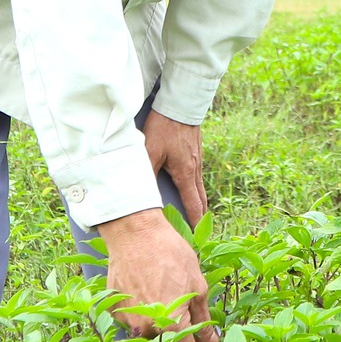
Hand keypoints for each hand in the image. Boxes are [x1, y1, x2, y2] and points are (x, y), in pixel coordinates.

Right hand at [92, 205, 219, 341]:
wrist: (134, 232)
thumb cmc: (170, 254)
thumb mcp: (197, 285)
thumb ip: (203, 320)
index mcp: (172, 324)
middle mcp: (147, 329)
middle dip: (176, 329)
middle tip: (177, 297)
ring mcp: (127, 322)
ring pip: (149, 331)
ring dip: (157, 317)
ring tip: (160, 284)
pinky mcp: (113, 311)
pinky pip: (133, 319)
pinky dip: (141, 308)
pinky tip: (145, 283)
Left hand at [141, 109, 207, 226]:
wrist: (180, 105)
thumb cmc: (164, 127)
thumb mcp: (150, 151)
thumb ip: (146, 173)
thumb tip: (139, 194)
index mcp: (185, 174)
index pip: (193, 205)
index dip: (194, 222)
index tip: (196, 236)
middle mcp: (195, 170)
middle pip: (201, 200)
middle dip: (200, 217)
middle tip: (197, 231)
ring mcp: (197, 161)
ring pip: (200, 188)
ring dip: (198, 203)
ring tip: (193, 214)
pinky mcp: (195, 152)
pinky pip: (197, 176)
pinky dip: (195, 188)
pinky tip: (187, 187)